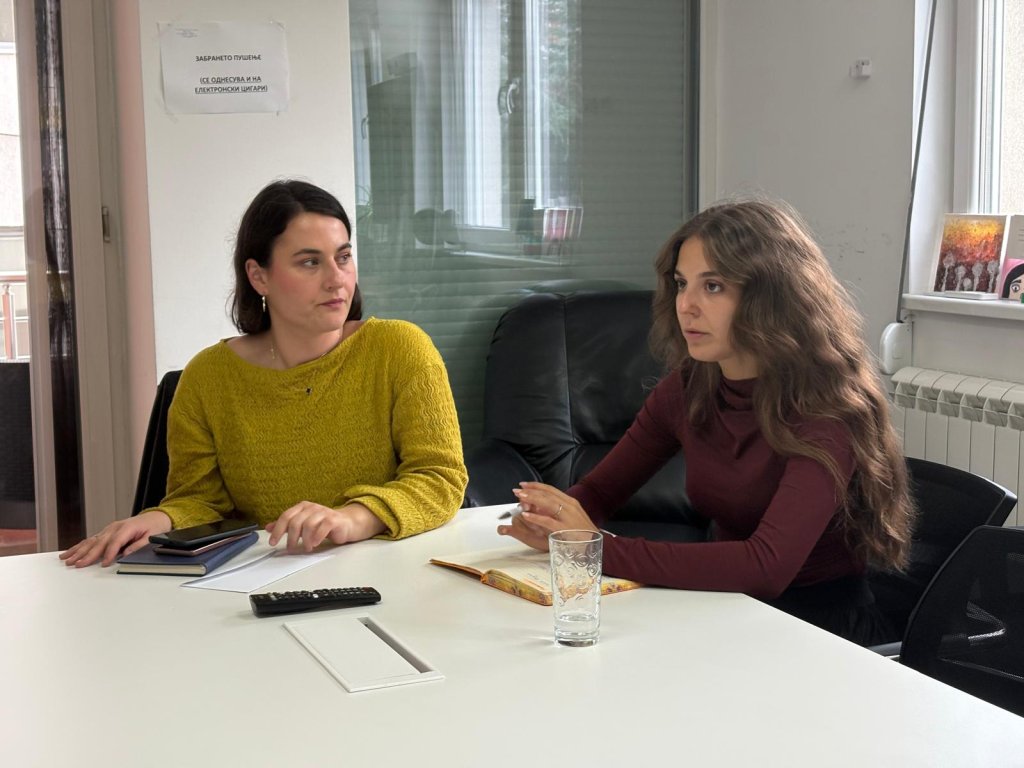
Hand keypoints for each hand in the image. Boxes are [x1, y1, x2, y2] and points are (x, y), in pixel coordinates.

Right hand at [59, 510, 172, 567]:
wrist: (155, 517)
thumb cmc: (154, 527)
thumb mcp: (151, 537)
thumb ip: (138, 546)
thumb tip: (126, 555)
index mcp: (126, 528)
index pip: (115, 542)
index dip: (109, 554)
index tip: (105, 564)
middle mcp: (115, 528)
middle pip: (99, 543)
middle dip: (87, 554)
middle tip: (77, 564)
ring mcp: (109, 529)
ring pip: (91, 541)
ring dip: (78, 551)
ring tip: (67, 559)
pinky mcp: (106, 532)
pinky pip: (91, 539)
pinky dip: (80, 546)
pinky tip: (71, 552)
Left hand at [266, 501, 386, 552]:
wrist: (347, 523)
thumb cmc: (324, 524)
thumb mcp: (302, 523)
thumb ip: (286, 525)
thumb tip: (268, 527)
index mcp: (303, 507)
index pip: (286, 516)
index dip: (278, 530)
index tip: (272, 542)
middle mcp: (312, 507)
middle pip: (296, 522)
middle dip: (290, 538)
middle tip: (290, 548)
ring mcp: (324, 512)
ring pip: (308, 525)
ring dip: (304, 540)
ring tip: (306, 548)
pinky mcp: (334, 519)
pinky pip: (323, 527)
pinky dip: (317, 537)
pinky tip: (315, 544)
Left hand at [496, 482, 597, 551]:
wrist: (597, 545)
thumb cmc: (583, 533)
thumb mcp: (572, 517)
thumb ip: (559, 511)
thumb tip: (541, 506)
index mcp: (571, 502)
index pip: (551, 490)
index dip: (536, 486)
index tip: (524, 484)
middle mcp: (570, 507)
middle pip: (548, 494)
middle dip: (531, 491)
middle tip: (517, 490)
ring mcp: (568, 517)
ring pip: (548, 504)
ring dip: (532, 499)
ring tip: (520, 498)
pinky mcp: (565, 529)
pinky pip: (548, 521)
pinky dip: (536, 517)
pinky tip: (526, 516)